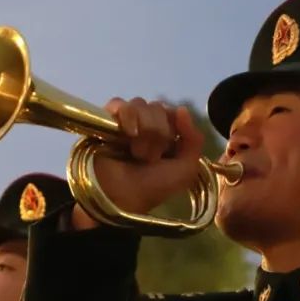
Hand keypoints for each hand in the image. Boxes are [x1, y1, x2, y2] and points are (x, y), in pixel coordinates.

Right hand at [71, 97, 204, 229]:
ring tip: (136, 153)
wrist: (120, 197)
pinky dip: (126, 115)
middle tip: (150, 158)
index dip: (174, 126)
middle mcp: (145, 127)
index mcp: (165, 137)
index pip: (172, 112)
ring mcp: (124, 123)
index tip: (169, 147)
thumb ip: (194, 139)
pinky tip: (127, 133)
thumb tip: (181, 109)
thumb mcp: (185, 170)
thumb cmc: (152, 186)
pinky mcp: (105, 121)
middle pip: (157, 107)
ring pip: (139, 104)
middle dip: (158, 132)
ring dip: (144, 129)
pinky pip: (117, 103)